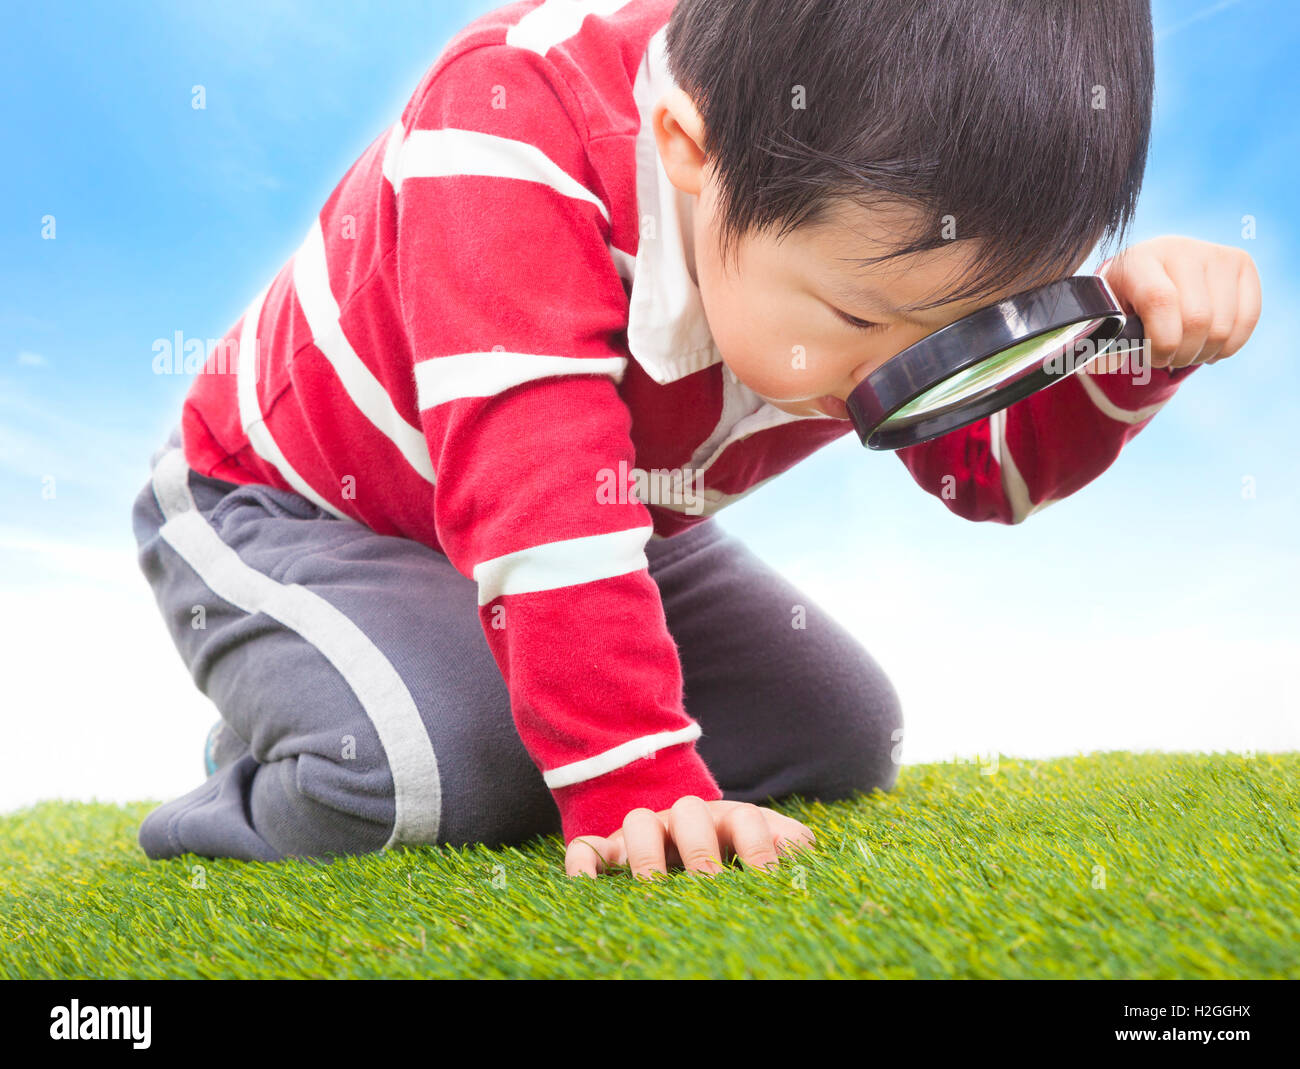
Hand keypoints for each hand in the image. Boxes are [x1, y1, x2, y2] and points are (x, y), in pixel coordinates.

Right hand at [563, 795, 816, 878]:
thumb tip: (800, 849)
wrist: (692, 848)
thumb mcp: (768, 847)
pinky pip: (587, 848)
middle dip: (700, 850)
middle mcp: (686, 819)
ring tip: (653, 890)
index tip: (767, 880)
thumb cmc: (737, 857)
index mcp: (730, 820)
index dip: (758, 846)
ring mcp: (646, 833)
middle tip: (709, 885)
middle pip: (689, 812)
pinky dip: (584, 863)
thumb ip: (788, 844)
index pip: (747, 818)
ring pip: (637, 822)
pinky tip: (587, 888)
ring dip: (646, 854)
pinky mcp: (611, 853)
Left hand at [1091, 236, 1260, 371]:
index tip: (1152, 358)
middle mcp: (1179, 249)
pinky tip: (1208, 345)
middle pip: (1197, 319)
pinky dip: (1228, 345)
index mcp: (1138, 260)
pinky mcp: (1241, 263)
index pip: (1161, 301)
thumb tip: (1109, 358)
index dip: (1161, 342)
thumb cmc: (1123, 304)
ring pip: (1223, 325)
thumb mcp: (1105, 320)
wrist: (1148, 274)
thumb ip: (1101, 343)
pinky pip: (1248, 318)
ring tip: (1185, 351)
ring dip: (1203, 353)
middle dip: (1180, 354)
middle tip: (1167, 359)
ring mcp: (1214, 254)